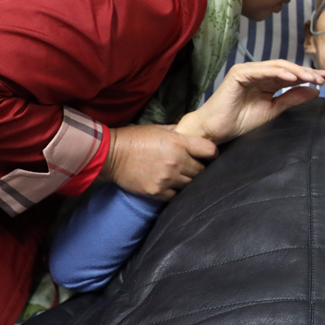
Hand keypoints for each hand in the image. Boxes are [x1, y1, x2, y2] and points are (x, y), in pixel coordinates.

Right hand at [102, 124, 217, 200]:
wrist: (112, 154)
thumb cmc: (136, 138)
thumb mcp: (160, 129)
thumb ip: (179, 133)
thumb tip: (193, 135)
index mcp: (179, 143)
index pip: (209, 150)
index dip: (212, 154)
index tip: (210, 156)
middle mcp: (176, 161)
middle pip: (202, 171)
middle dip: (201, 169)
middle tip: (196, 168)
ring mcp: (167, 178)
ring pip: (191, 184)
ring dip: (189, 181)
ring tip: (183, 177)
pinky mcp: (157, 191)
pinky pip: (176, 195)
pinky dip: (176, 191)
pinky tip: (172, 185)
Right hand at [176, 60, 324, 144]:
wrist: (216, 131)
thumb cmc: (239, 122)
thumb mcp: (272, 110)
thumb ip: (291, 99)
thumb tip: (315, 91)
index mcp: (265, 81)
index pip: (290, 75)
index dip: (308, 76)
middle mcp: (257, 73)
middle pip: (286, 68)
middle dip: (306, 72)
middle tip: (323, 78)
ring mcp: (247, 71)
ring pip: (277, 67)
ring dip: (296, 71)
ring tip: (312, 77)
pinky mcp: (239, 73)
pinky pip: (263, 70)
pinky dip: (279, 73)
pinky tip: (293, 78)